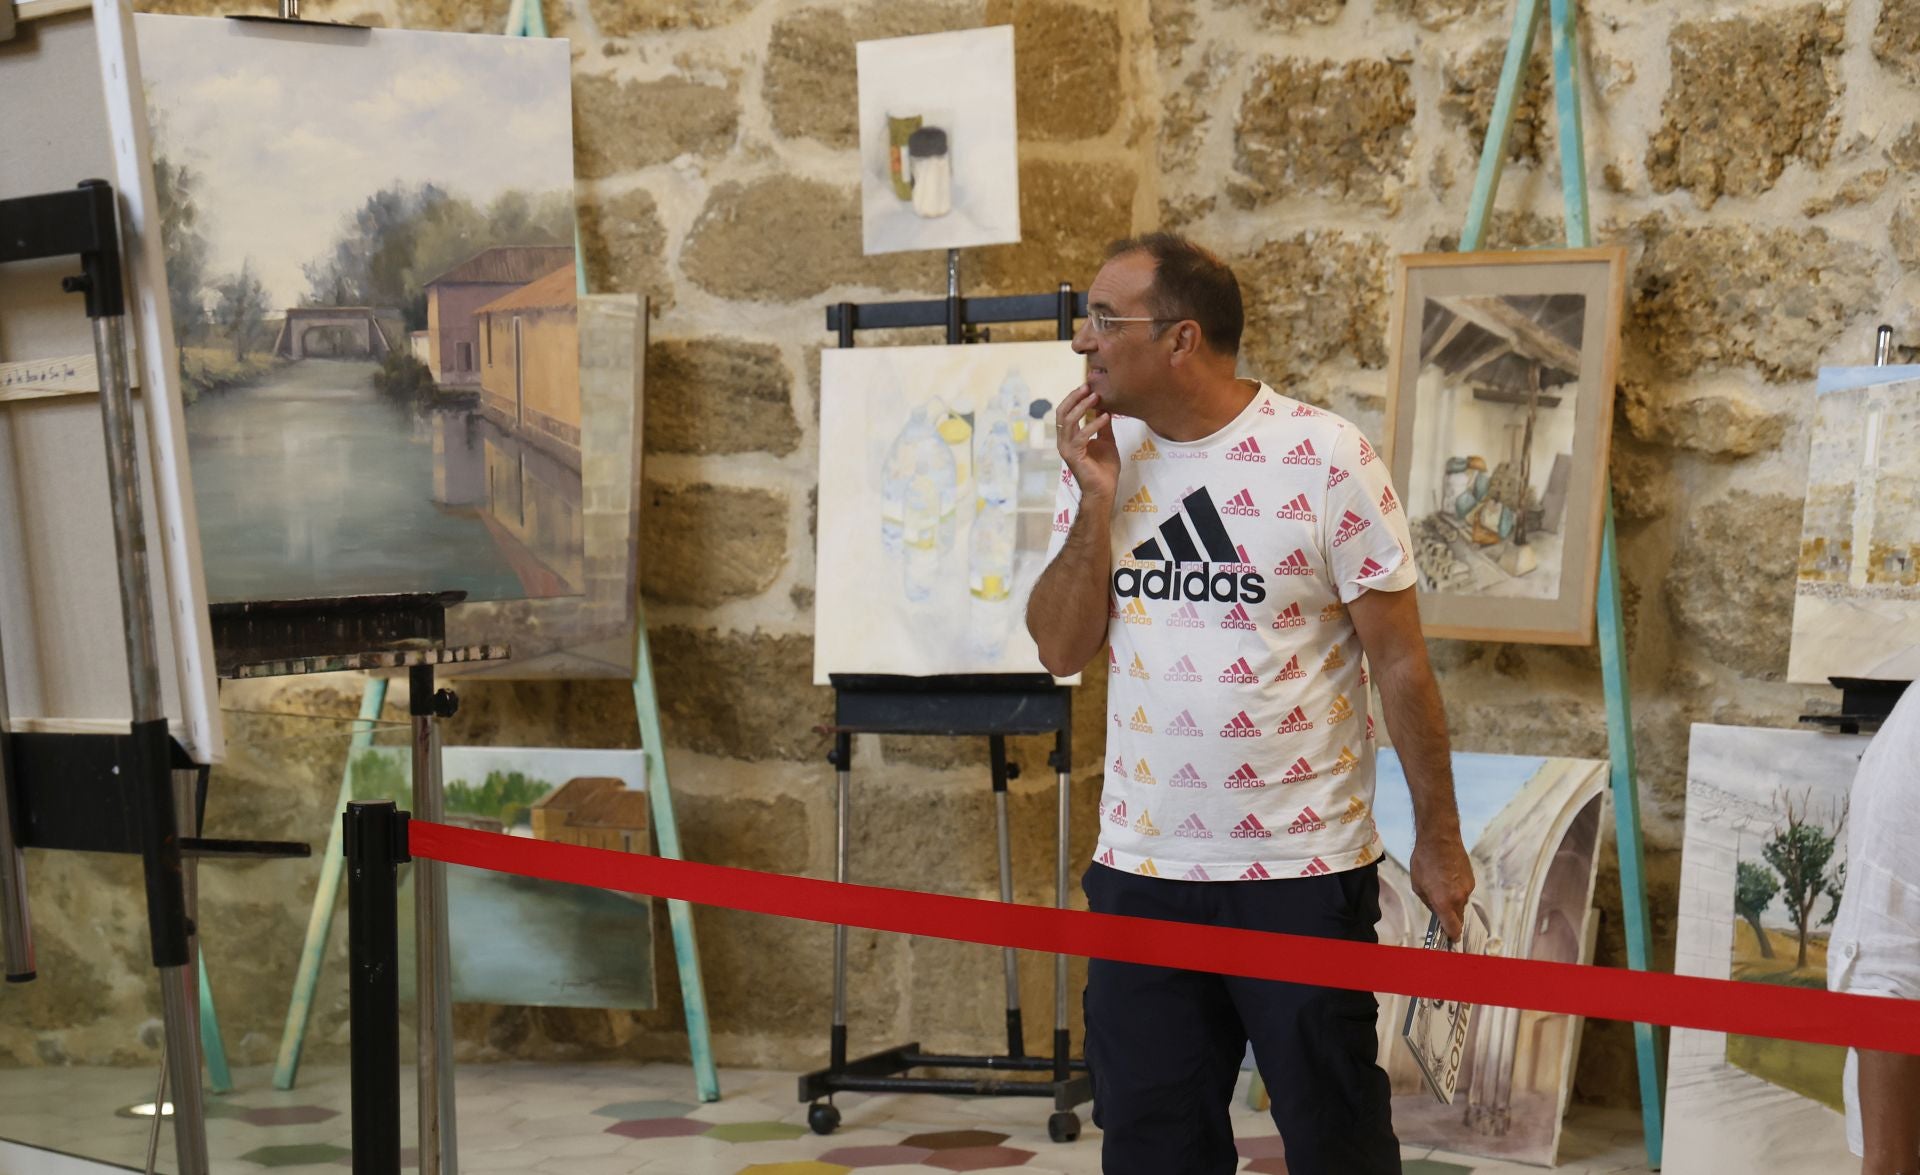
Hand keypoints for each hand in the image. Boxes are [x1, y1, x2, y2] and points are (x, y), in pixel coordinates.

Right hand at [1055, 382, 1119, 502]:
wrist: (1104, 490)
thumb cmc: (1104, 469)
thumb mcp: (1107, 441)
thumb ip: (1103, 425)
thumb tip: (1105, 408)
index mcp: (1069, 437)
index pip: (1065, 412)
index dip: (1074, 398)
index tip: (1088, 386)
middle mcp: (1064, 441)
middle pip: (1062, 412)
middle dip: (1074, 397)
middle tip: (1089, 386)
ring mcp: (1067, 448)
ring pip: (1068, 421)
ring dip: (1082, 407)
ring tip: (1096, 397)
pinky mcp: (1074, 456)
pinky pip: (1081, 435)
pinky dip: (1093, 424)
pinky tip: (1106, 417)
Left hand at [1410, 831, 1473, 942]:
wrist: (1440, 838)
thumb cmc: (1424, 860)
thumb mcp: (1417, 885)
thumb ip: (1429, 902)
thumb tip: (1436, 911)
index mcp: (1443, 902)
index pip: (1453, 928)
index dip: (1451, 936)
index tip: (1449, 938)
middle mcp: (1459, 898)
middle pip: (1458, 918)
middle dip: (1450, 918)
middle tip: (1440, 910)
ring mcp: (1468, 889)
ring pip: (1461, 904)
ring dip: (1453, 902)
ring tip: (1440, 886)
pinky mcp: (1472, 880)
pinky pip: (1464, 892)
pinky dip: (1457, 890)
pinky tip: (1447, 878)